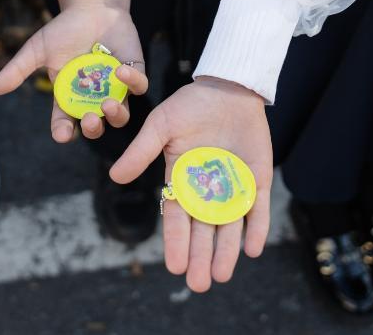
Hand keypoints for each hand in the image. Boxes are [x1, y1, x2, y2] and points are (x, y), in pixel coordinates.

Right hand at [0, 4, 147, 142]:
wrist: (92, 7)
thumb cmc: (63, 30)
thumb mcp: (37, 49)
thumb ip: (17, 69)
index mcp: (69, 96)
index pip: (65, 122)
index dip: (63, 131)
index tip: (62, 133)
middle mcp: (93, 97)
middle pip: (94, 124)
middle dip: (92, 127)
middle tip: (89, 119)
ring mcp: (115, 88)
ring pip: (120, 114)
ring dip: (115, 115)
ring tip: (108, 105)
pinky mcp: (134, 73)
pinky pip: (138, 86)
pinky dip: (132, 82)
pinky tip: (121, 70)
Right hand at [110, 78, 272, 290]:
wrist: (228, 88)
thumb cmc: (190, 104)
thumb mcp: (161, 125)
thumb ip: (141, 152)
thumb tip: (114, 176)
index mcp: (181, 178)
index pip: (177, 217)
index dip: (175, 241)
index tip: (173, 266)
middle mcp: (206, 188)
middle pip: (202, 229)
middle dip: (200, 256)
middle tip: (198, 283)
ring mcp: (233, 185)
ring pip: (229, 226)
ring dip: (226, 251)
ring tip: (220, 275)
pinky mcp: (257, 179)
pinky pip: (258, 208)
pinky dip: (256, 228)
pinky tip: (252, 248)